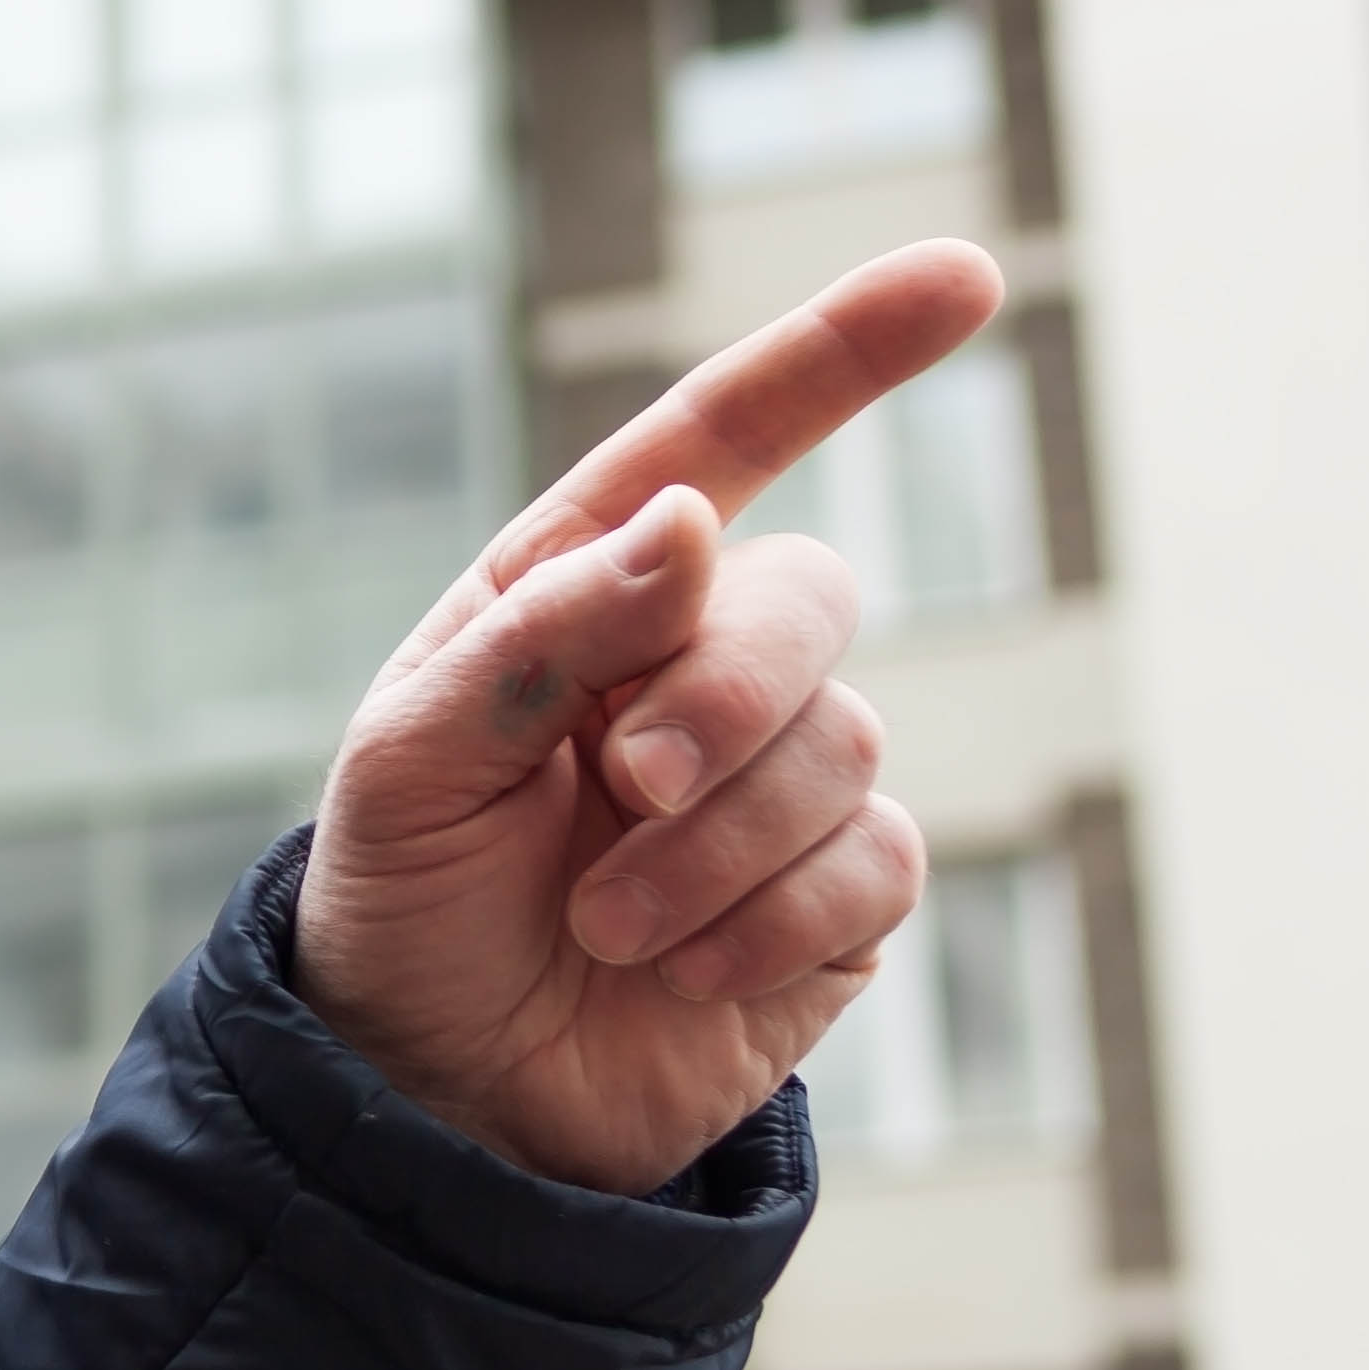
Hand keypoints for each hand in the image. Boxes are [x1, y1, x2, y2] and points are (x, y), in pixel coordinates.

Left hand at [297, 241, 1008, 1193]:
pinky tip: (674, 968)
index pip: (719, 444)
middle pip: (808, 601)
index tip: (964, 276)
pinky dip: (766, 921)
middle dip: (723, 694)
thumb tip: (692, 521)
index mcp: (579, 593)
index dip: (839, 356)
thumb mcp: (410, 764)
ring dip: (713, 844)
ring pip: (841, 745)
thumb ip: (538, 638)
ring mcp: (780, 778)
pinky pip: (875, 864)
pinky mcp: (839, 898)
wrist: (436, 1094)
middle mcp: (696, 665)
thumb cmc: (404, 907)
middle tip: (620, 785)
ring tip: (604, 919)